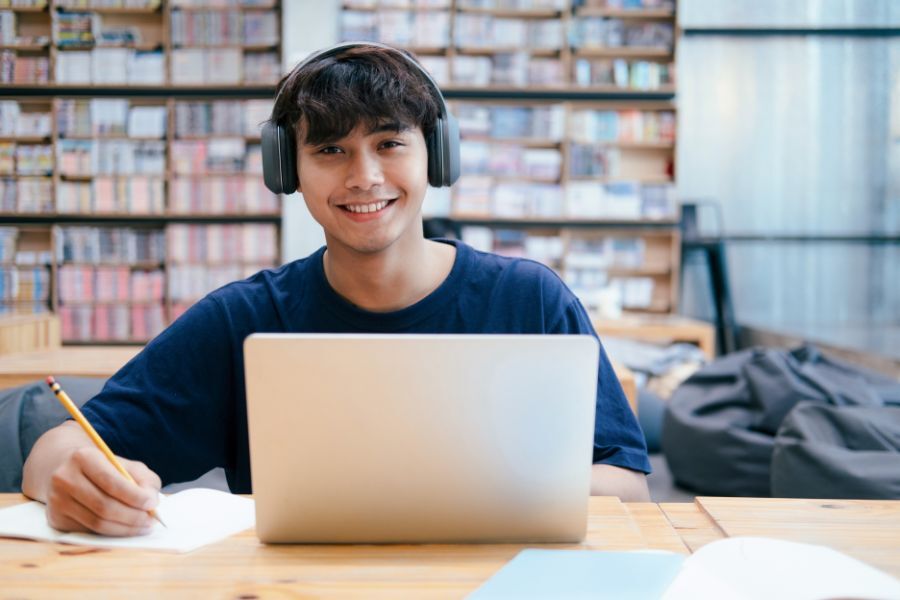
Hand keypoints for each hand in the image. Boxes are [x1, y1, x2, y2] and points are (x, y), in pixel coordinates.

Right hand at [45, 446, 161, 536]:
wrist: (67, 470)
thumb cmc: (105, 468)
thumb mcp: (126, 465)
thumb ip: (144, 479)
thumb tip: (151, 502)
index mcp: (83, 457)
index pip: (111, 482)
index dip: (134, 496)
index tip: (153, 503)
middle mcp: (64, 478)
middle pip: (104, 506)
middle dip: (133, 516)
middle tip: (151, 520)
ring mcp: (57, 500)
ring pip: (97, 523)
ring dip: (125, 528)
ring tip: (143, 526)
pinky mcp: (56, 518)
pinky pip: (89, 531)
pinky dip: (111, 532)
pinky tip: (124, 528)